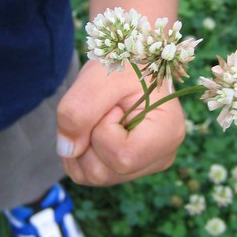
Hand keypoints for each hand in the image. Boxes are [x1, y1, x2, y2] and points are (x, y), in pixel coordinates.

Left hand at [56, 60, 185, 185]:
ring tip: (99, 115)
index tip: (112, 105)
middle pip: (105, 173)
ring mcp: (146, 164)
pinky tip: (94, 127)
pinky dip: (82, 153)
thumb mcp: (100, 76)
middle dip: (88, 140)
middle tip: (104, 108)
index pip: (122, 157)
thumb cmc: (125, 62)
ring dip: (82, 146)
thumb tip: (67, 150)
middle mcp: (162, 155)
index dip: (103, 131)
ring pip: (95, 177)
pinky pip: (92, 175)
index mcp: (168, 133)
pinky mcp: (130, 166)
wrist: (132, 59)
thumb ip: (79, 110)